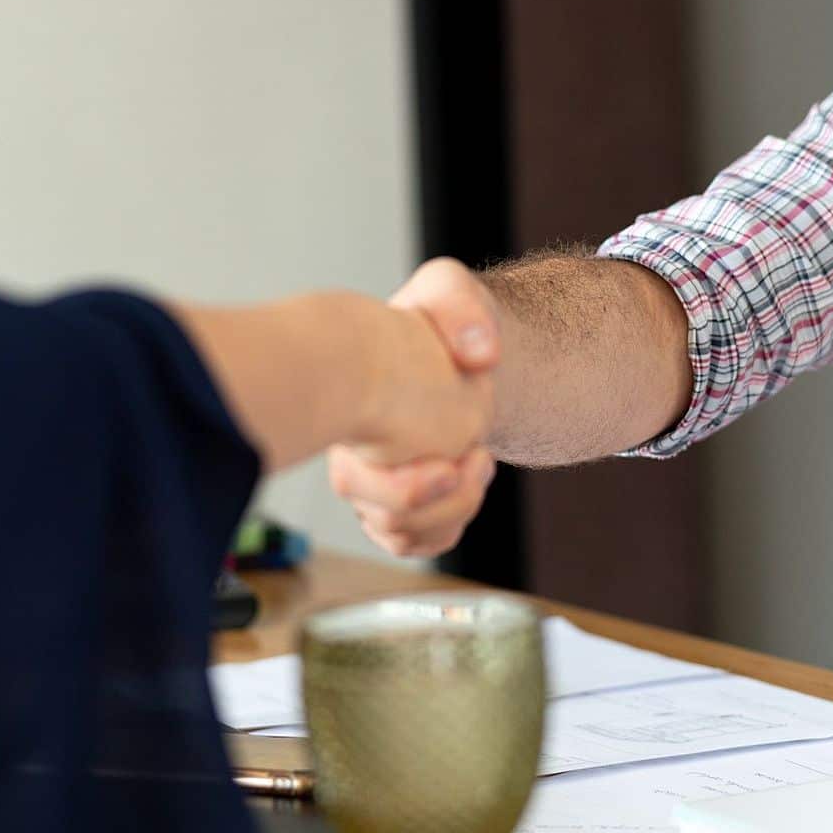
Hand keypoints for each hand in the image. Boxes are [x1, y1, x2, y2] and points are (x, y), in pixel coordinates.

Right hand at [331, 258, 500, 556]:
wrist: (445, 349)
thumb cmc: (433, 322)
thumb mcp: (447, 290)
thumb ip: (460, 304)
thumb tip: (480, 355)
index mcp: (354, 406)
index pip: (357, 473)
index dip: (412, 484)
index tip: (466, 453)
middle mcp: (352, 450)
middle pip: (382, 512)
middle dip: (442, 496)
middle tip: (476, 455)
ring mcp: (368, 482)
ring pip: (398, 533)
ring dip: (452, 510)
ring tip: (477, 463)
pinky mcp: (391, 504)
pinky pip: (408, 543)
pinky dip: (443, 530)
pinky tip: (464, 489)